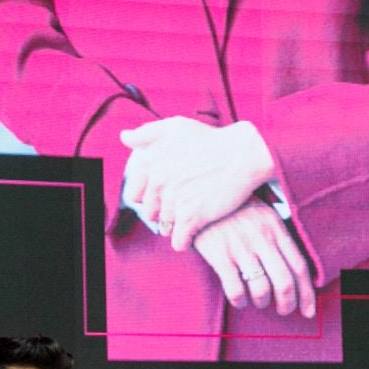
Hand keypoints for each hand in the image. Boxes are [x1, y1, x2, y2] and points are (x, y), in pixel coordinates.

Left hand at [120, 118, 275, 249]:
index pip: (134, 194)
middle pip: (150, 213)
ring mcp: (174, 201)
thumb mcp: (176, 126)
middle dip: (164, 212)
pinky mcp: (191, 217)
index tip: (165, 195)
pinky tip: (195, 232)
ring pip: (165, 227)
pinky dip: (185, 241)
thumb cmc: (210, 140)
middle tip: (183, 204)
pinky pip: (179, 242)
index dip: (149, 197)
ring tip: (193, 213)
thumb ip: (147, 133)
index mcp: (150, 163)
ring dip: (177, 225)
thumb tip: (125, 137)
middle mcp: (158, 182)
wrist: (243, 154)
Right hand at [191, 199, 315, 316]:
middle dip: (288, 304)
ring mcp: (240, 246)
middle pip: (285, 282)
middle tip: (284, 310)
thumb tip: (294, 270)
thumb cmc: (233, 211)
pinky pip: (236, 289)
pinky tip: (240, 299)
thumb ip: (278, 237)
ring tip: (259, 301)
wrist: (199, 199)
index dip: (306, 293)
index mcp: (275, 227)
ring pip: (262, 289)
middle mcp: (261, 237)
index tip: (307, 308)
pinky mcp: (219, 254)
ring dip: (262, 302)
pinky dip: (240, 301)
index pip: (299, 266)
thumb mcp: (262, 215)